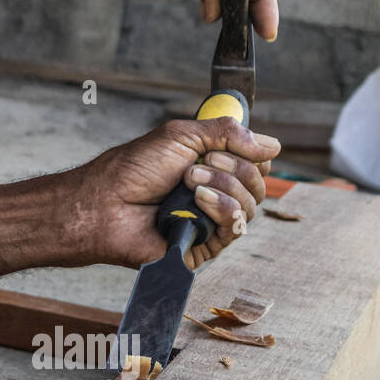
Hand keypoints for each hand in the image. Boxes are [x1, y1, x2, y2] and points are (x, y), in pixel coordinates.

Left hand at [70, 118, 280, 269]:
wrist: (105, 203)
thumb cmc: (134, 169)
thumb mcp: (181, 136)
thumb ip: (227, 133)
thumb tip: (273, 145)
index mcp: (211, 168)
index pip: (256, 163)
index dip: (251, 153)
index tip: (229, 145)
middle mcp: (214, 195)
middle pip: (258, 183)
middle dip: (234, 169)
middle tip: (196, 165)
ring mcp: (211, 222)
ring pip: (251, 205)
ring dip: (225, 187)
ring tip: (189, 182)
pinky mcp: (205, 246)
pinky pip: (236, 229)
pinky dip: (223, 209)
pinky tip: (199, 200)